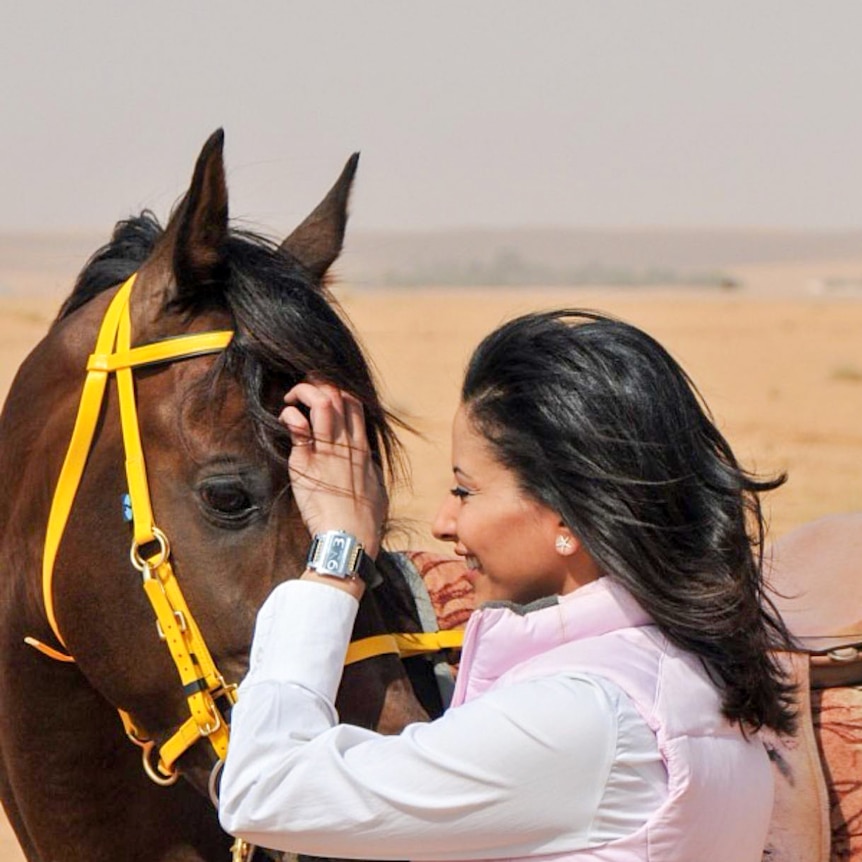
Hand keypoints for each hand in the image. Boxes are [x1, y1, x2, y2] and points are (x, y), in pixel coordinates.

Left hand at [279, 381, 386, 558]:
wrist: (350, 539)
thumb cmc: (365, 520)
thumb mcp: (376, 486)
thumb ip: (370, 467)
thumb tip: (368, 460)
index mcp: (363, 447)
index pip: (354, 402)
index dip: (337, 389)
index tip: (324, 394)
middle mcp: (347, 443)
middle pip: (337, 394)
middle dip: (318, 383)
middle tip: (303, 391)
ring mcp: (327, 450)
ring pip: (321, 401)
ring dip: (303, 392)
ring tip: (292, 399)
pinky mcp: (305, 463)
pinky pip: (298, 426)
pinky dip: (290, 415)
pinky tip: (286, 418)